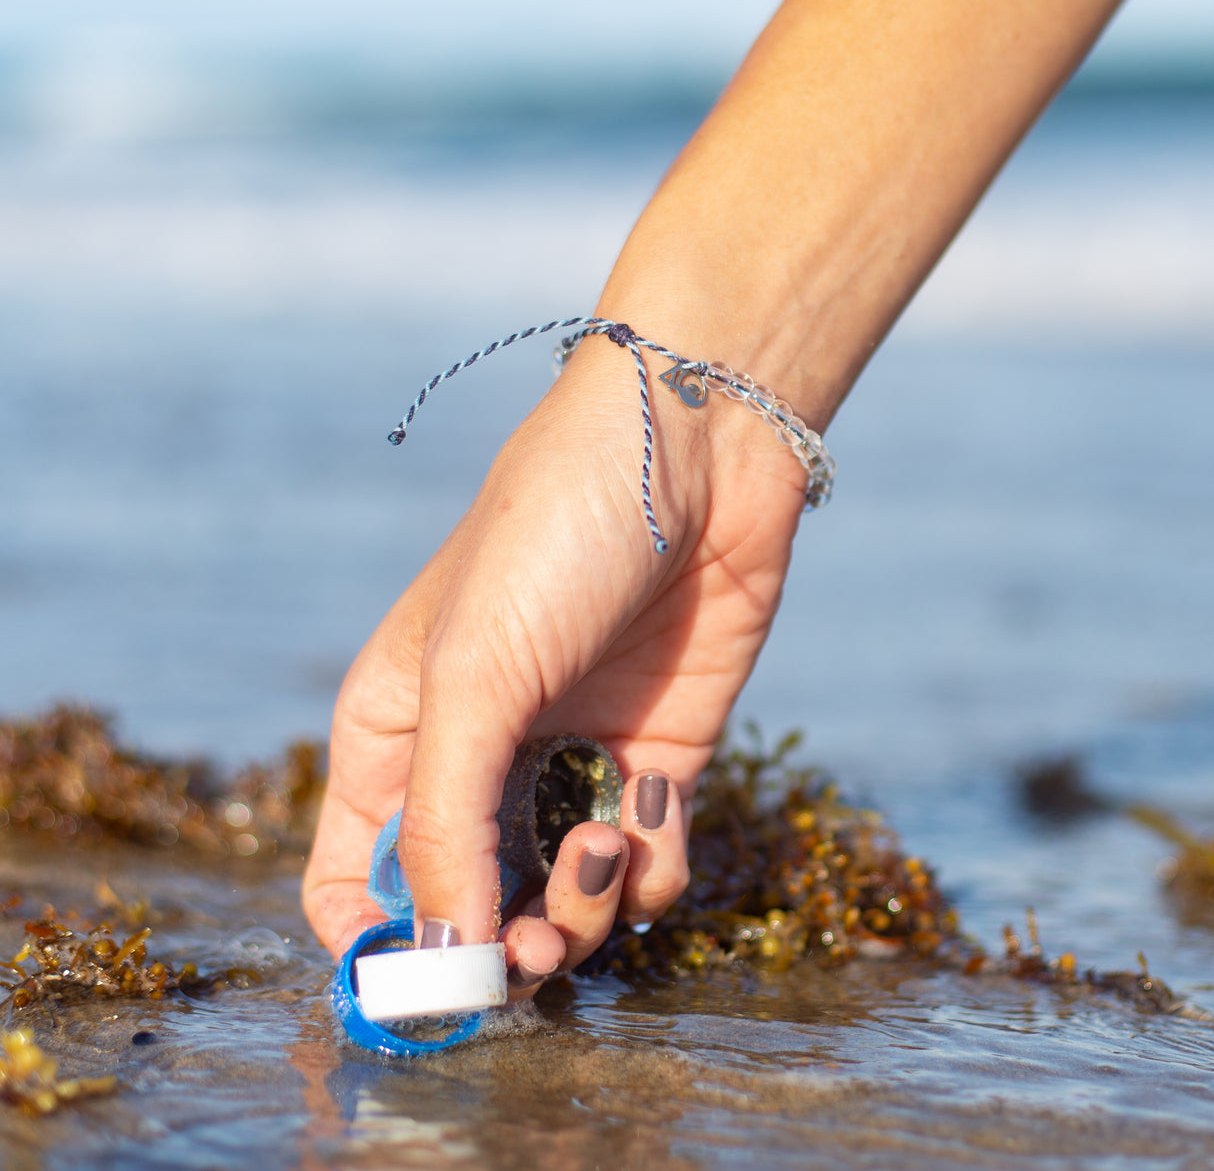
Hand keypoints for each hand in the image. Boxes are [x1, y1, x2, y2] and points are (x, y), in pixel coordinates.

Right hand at [302, 332, 805, 994]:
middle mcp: (476, 762)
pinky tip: (652, 803)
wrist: (693, 455)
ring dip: (581, 906)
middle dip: (501, 947)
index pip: (351, 882)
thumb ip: (444, 823)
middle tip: (535, 950)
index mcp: (394, 739)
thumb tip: (442, 953)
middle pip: (467, 911)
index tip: (432, 982)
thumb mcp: (472, 678)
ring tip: (602, 841)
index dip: (381, 949)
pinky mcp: (653, 760)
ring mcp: (568, 764)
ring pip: (561, 903)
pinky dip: (652, 866)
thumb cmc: (551, 540)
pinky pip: (646, 866)